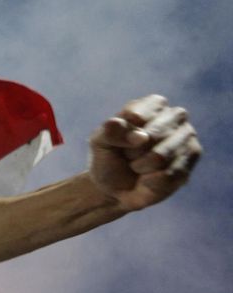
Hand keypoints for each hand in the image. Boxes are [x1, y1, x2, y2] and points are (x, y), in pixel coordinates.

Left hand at [87, 95, 201, 210]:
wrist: (117, 188)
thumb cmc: (110, 159)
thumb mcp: (100, 143)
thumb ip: (111, 132)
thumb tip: (140, 136)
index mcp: (152, 104)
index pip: (136, 116)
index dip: (122, 135)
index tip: (119, 142)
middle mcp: (176, 115)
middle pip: (151, 136)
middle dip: (132, 153)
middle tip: (130, 157)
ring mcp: (188, 136)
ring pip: (160, 157)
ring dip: (141, 167)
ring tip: (140, 166)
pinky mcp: (192, 161)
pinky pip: (168, 175)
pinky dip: (151, 181)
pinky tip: (151, 177)